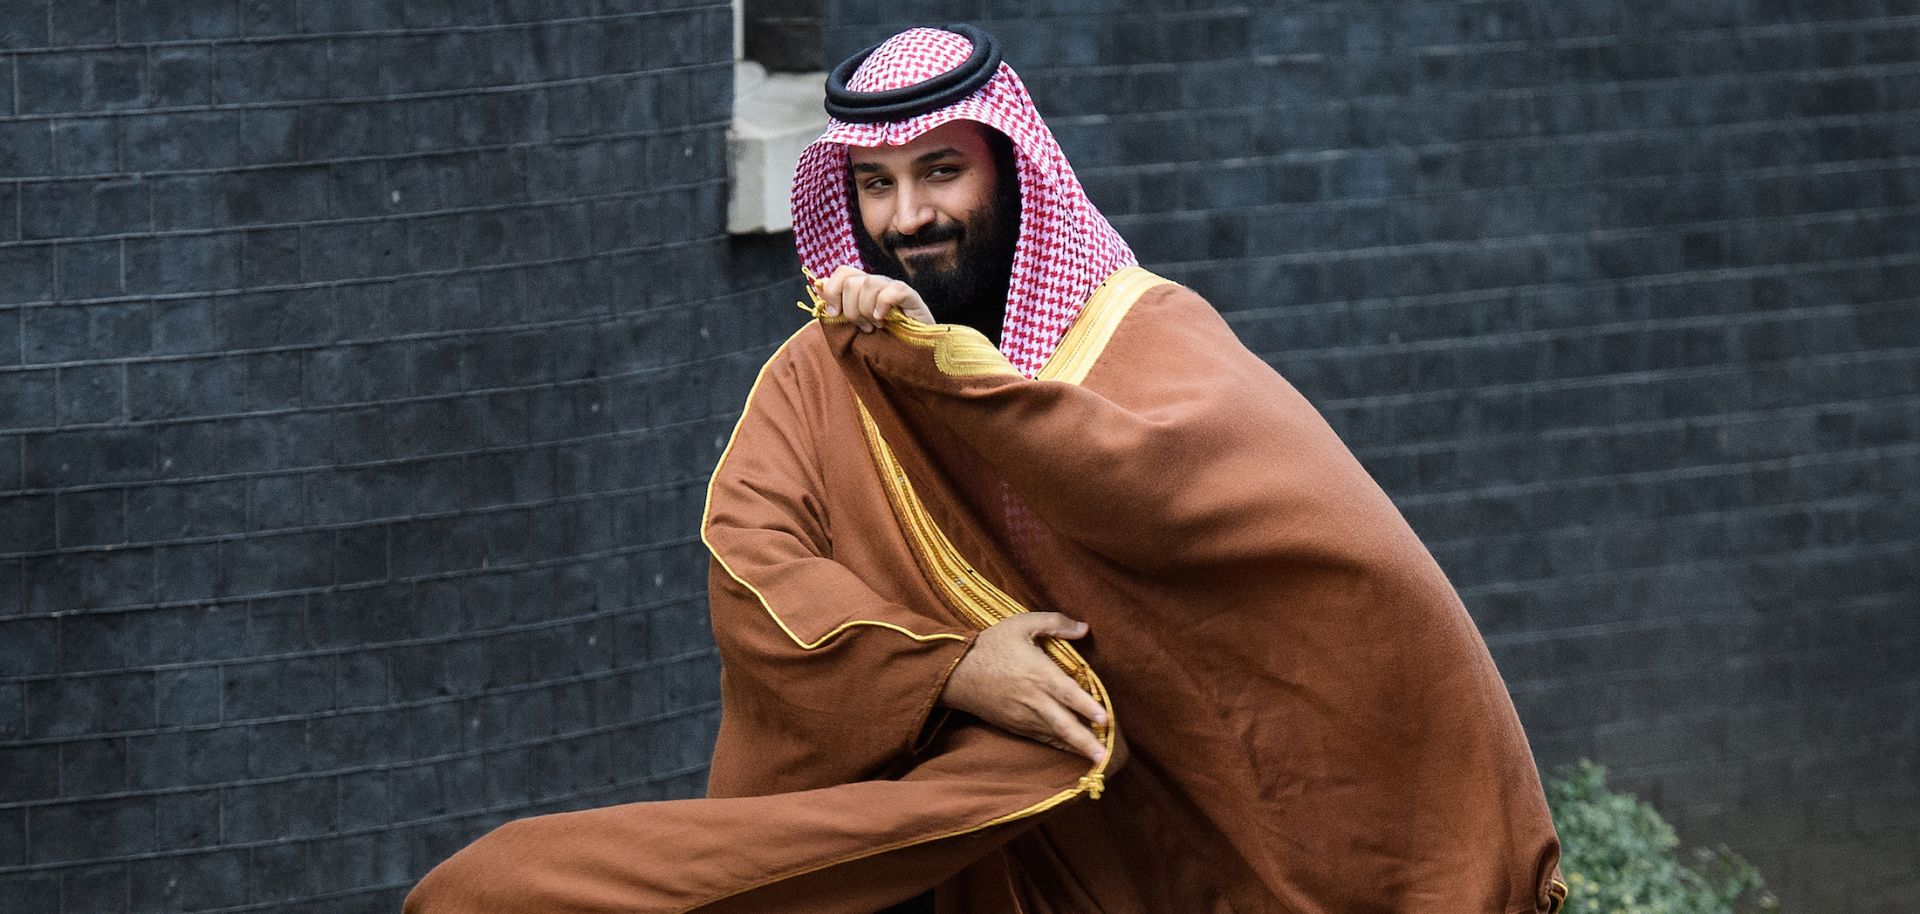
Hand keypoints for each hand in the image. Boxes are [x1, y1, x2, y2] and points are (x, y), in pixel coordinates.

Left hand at [818, 265, 935, 332]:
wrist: (913, 357)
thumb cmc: (882, 342)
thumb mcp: (854, 326)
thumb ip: (838, 307)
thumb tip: (818, 287)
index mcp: (862, 288)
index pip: (842, 272)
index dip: (832, 290)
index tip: (833, 313)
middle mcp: (877, 284)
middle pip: (851, 280)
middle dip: (850, 308)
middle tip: (862, 325)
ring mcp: (894, 288)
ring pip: (868, 284)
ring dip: (866, 310)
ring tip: (875, 326)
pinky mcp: (911, 297)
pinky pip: (892, 290)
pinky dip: (882, 306)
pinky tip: (884, 320)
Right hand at [939, 613, 1108, 762]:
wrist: (956, 672)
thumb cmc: (991, 645)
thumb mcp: (1021, 624)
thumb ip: (1055, 622)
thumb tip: (1084, 628)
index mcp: (1038, 673)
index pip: (1068, 693)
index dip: (1086, 706)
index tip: (1105, 719)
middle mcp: (1034, 699)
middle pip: (1064, 724)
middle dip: (1085, 742)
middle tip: (1104, 757)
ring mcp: (1024, 716)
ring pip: (1055, 736)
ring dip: (1077, 747)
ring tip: (1098, 759)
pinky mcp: (1016, 726)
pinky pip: (1042, 738)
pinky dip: (1059, 746)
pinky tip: (1074, 751)